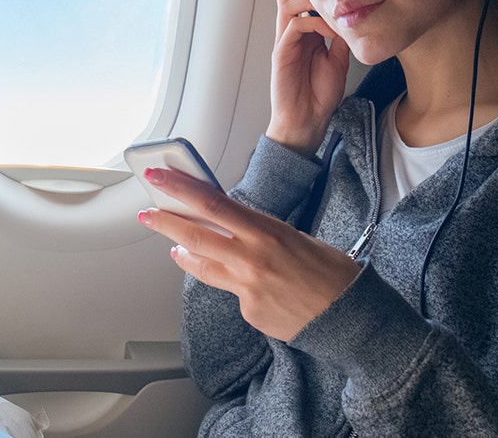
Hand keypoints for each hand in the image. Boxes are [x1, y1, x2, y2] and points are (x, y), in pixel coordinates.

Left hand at [137, 167, 359, 341]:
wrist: (351, 318)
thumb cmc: (331, 273)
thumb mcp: (297, 238)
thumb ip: (260, 231)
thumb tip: (231, 222)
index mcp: (267, 231)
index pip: (214, 203)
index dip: (182, 190)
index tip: (160, 179)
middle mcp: (252, 257)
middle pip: (196, 233)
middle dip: (165, 220)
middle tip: (147, 213)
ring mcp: (247, 287)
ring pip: (202, 265)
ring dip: (184, 253)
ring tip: (174, 247)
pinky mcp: (248, 311)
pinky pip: (230, 292)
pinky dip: (232, 284)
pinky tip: (247, 285)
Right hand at [267, 0, 350, 154]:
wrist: (306, 121)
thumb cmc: (319, 94)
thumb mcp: (338, 59)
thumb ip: (339, 37)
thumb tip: (350, 16)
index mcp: (304, 34)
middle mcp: (292, 34)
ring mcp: (285, 42)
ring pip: (288, 6)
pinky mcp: (282, 53)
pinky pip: (295, 27)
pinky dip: (311, 21)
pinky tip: (327, 25)